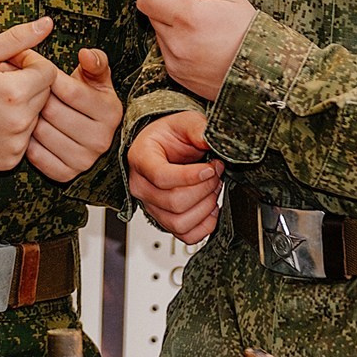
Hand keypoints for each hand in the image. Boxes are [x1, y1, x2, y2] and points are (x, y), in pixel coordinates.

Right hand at [0, 17, 58, 171]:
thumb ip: (16, 39)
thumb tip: (47, 23)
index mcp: (14, 92)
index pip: (49, 72)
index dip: (30, 63)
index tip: (8, 64)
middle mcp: (19, 121)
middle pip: (45, 94)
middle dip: (26, 83)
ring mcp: (15, 144)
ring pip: (36, 116)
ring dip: (22, 106)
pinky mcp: (10, 160)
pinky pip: (25, 137)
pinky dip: (13, 128)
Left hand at [23, 48, 122, 183]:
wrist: (83, 130)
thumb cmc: (86, 98)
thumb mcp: (95, 77)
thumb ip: (94, 62)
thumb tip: (85, 54)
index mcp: (111, 112)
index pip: (70, 91)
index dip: (47, 76)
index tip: (32, 66)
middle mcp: (102, 140)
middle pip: (52, 111)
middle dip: (34, 96)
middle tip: (22, 87)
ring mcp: (85, 160)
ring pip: (40, 131)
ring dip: (26, 117)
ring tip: (23, 107)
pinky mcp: (66, 175)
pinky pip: (34, 154)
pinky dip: (26, 140)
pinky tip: (27, 128)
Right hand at [129, 111, 223, 244]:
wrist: (166, 147)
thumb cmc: (170, 135)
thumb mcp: (184, 122)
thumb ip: (197, 128)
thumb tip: (210, 139)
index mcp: (141, 158)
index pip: (162, 176)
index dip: (191, 176)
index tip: (210, 168)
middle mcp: (141, 186)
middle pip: (174, 202)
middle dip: (204, 189)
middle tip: (216, 173)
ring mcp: (151, 206)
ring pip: (179, 222)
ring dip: (205, 208)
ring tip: (213, 189)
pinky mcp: (163, 220)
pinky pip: (185, 235)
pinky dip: (204, 226)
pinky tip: (211, 208)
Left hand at [136, 0, 257, 100]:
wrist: (262, 71)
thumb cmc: (248, 30)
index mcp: (188, 16)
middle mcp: (176, 40)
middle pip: (152, 16)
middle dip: (167, 8)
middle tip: (193, 9)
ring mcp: (175, 60)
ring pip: (160, 34)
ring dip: (173, 28)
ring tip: (201, 30)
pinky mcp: (176, 74)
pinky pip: (167, 53)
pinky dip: (178, 46)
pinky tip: (201, 46)